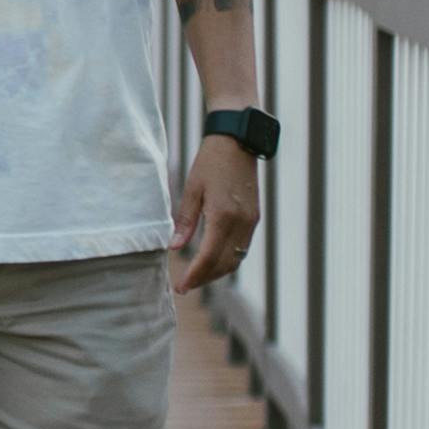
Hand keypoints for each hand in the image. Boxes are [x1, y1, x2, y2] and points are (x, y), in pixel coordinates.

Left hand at [171, 132, 259, 289]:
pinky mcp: (254, 218)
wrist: (238, 141)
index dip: (194, 275)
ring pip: (235, 259)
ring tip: (196, 277)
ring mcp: (251, 222)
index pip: (208, 257)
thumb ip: (185, 221)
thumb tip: (174, 248)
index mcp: (223, 215)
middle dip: (204, 278)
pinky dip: (227, 259)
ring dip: (216, 272)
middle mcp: (241, 223)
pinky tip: (212, 261)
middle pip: (224, 264)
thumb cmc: (210, 162)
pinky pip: (242, 248)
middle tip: (184, 286)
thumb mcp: (192, 189)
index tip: (181, 286)